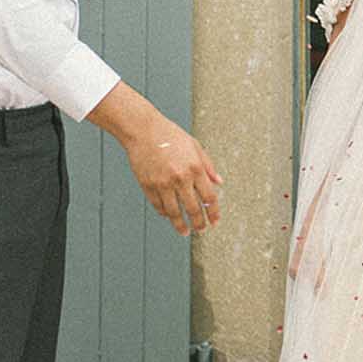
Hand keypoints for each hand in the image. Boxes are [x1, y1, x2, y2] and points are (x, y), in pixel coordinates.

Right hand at [122, 115, 222, 235]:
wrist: (143, 130)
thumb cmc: (170, 135)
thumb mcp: (195, 147)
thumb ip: (208, 166)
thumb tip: (219, 182)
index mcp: (195, 168)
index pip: (209, 198)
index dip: (214, 212)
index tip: (215, 221)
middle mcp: (180, 178)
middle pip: (193, 209)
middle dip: (199, 223)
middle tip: (201, 229)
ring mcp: (163, 183)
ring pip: (174, 213)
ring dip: (181, 225)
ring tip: (185, 231)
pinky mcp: (148, 185)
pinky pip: (158, 206)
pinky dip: (165, 214)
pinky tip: (169, 216)